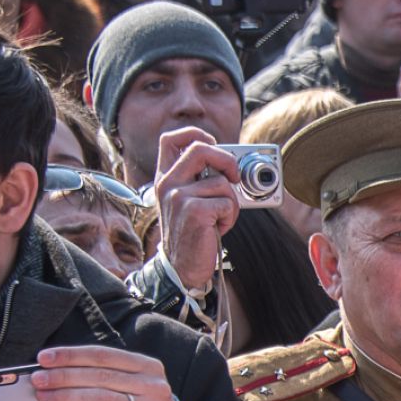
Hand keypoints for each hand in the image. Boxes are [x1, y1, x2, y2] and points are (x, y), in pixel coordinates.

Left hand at [32, 344, 180, 400]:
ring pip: (101, 398)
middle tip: (38, 378)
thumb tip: (53, 366)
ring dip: (67, 395)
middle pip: (100, 376)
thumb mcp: (130, 382)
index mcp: (149, 365)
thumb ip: (100, 372)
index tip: (43, 358)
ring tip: (43, 394)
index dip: (71, 355)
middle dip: (64, 376)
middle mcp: (154, 385)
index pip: (103, 355)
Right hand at [150, 127, 238, 292]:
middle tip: (234, 177)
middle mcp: (168, 183)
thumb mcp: (191, 201)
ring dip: (231, 203)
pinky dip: (230, 217)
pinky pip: (227, 203)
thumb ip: (201, 180)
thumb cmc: (193, 233)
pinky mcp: (194, 211)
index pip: (171, 139)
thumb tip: (231, 164)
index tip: (215, 144)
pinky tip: (218, 228)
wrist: (182, 267)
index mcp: (166, 177)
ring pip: (222, 183)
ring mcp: (178, 196)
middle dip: (227, 159)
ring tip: (219, 218)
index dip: (196, 134)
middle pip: (201, 149)